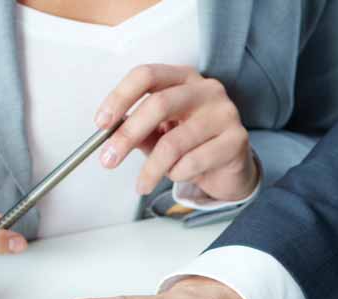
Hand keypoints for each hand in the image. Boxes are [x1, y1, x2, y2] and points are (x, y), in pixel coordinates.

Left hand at [94, 64, 258, 201]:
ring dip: (151, 168)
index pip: (146, 75)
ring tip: (142, 184)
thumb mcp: (161, 132)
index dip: (120, 97)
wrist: (232, 168)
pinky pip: (194, 161)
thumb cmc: (194, 145)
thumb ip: (138, 130)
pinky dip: (178, 174)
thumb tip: (109, 136)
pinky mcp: (236, 139)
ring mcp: (225, 113)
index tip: (101, 123)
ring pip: (174, 142)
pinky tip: (178, 176)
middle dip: (127, 135)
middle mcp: (207, 89)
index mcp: (183, 78)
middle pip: (158, 104)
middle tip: (109, 159)